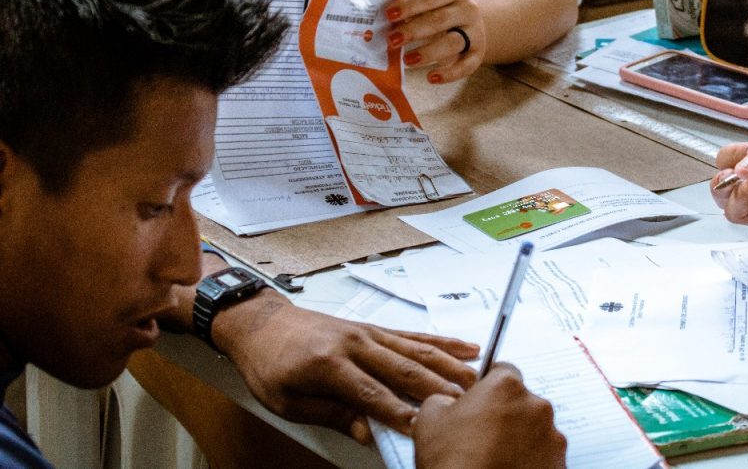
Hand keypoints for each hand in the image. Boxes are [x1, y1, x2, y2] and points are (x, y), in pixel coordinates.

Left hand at [213, 291, 478, 442]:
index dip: (398, 412)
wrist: (262, 323)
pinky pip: (413, 336)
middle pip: (403, 369)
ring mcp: (368, 333)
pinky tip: (466, 348)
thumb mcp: (288, 400)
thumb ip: (331, 414)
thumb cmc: (270, 364)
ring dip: (449, 365)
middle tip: (465, 405)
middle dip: (437, 389)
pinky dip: (442, 342)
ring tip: (477, 380)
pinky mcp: (375, 329)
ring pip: (416, 350)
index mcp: (329, 363)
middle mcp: (355, 344)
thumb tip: (370, 432)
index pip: (371, 393)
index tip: (422, 428)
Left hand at [386, 0, 486, 83]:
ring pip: (453, 42)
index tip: (389, 15)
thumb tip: (383, 22)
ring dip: (428, 52)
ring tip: (407, 60)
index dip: (409, 5)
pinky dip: (449, 74)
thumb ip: (412, 11)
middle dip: (413, 30)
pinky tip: (431, 77)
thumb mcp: (431, 6)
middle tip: (392, 40)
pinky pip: (466, 66)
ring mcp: (476, 32)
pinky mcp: (478, 54)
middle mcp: (468, 10)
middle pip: (440, 20)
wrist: (471, 25)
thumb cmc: (441, 14)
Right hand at [413, 363, 566, 468]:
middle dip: (506, 414)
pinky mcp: (560, 463)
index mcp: (506, 387)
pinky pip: (544, 455)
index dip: (490, 386)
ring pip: (535, 429)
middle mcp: (536, 406)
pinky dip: (531, 460)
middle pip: (521, 402)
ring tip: (496, 458)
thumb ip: (442, 399)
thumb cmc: (454, 461)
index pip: (503, 372)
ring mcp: (552, 437)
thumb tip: (448, 402)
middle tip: (484, 435)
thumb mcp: (429, 419)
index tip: (483, 399)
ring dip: (520, 438)